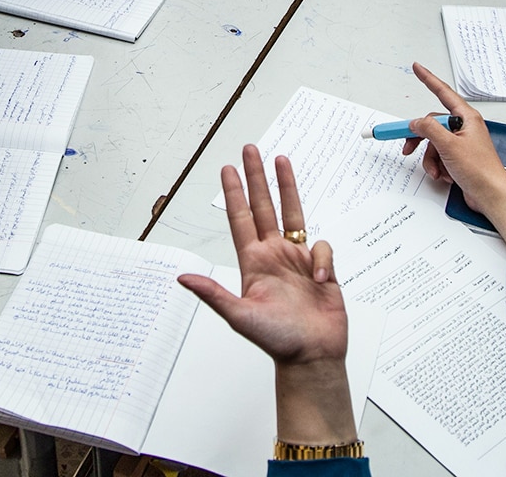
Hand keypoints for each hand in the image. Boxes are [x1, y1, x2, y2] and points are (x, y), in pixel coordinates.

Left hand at [179, 146, 355, 446]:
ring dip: (286, 187)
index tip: (227, 168)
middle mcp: (273, 255)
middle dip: (256, 177)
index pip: (240, 219)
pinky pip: (323, 248)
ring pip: (291, 213)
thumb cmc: (277, 340)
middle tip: (250, 149)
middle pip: (263, 206)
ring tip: (281, 159)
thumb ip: (213, 294)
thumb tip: (181, 278)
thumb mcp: (240, 316)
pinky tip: (321, 280)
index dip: (234, 193)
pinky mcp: (321, 268)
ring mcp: (297, 260)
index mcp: (252, 263)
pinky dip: (323, 259)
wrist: (312, 356)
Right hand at [404, 64, 505, 246]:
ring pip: (432, 144)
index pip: (443, 93)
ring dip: (430, 159)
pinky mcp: (458, 159)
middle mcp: (464, 128)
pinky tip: (445, 174)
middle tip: (406, 147)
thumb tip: (415, 122)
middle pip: (431, 125)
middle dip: (420, 140)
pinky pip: (438, 156)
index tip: (417, 68)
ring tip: (437, 170)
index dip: (428, 79)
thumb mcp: (449, 145)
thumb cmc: (481, 170)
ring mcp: (460, 144)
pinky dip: (437, 166)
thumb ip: (429, 129)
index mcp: (466, 118)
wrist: (490, 195)